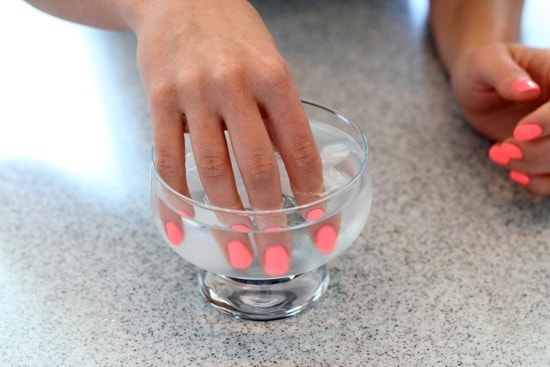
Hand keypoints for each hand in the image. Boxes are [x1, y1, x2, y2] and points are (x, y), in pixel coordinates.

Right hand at [130, 0, 326, 272]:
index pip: (299, 147)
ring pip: (211, 170)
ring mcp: (193, 94)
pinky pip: (167, 158)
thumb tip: (297, 173)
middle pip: (256, 167)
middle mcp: (234, 85)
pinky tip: (184, 225)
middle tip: (277, 255)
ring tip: (237, 252)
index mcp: (273, 77)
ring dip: (226, 219)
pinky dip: (175, 197)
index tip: (319, 223)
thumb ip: (280, 116)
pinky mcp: (159, 100)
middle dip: (269, 219)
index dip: (311, 191)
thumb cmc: (233, 34)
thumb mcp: (270, 63)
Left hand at [449, 43, 549, 194]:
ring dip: (535, 167)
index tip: (520, 132)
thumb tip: (527, 89)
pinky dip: (542, 183)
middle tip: (501, 149)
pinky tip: (516, 173)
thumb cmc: (481, 67)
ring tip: (498, 154)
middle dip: (538, 151)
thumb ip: (505, 74)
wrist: (478, 84)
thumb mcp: (486, 63)